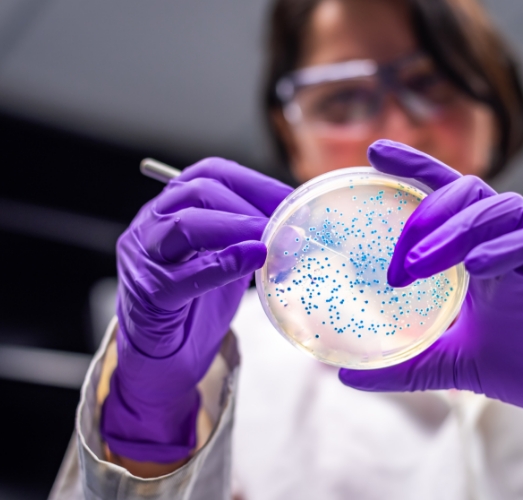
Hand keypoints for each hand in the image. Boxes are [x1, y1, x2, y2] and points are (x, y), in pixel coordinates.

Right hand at [101, 158, 291, 462]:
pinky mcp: (149, 294)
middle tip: (286, 223)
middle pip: (198, 192)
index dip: (254, 182)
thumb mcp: (226, 261)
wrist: (160, 356)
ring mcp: (145, 258)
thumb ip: (249, 239)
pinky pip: (184, 275)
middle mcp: (151, 225)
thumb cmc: (194, 305)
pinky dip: (223, 263)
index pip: (211, 174)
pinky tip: (253, 259)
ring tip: (270, 239)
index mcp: (172, 208)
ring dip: (236, 227)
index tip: (291, 198)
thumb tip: (296, 226)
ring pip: (184, 225)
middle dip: (248, 204)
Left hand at [340, 140, 522, 430]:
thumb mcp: (451, 364)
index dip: (412, 166)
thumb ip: (404, 366)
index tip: (373, 152)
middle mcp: (505, 239)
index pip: (443, 193)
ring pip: (499, 208)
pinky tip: (476, 267)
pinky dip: (505, 248)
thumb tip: (348, 378)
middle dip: (426, 215)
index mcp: (477, 250)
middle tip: (398, 262)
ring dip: (455, 231)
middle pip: (466, 191)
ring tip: (419, 265)